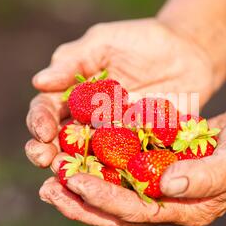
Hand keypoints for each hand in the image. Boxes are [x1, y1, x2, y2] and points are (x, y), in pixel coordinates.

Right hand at [25, 18, 219, 167]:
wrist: (187, 51)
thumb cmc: (141, 40)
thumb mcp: (104, 42)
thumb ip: (73, 60)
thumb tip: (38, 81)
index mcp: (74, 95)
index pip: (47, 111)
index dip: (40, 122)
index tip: (43, 132)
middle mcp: (90, 120)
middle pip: (62, 142)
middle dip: (50, 154)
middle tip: (47, 162)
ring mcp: (115, 137)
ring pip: (91, 159)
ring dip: (78, 171)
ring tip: (71, 178)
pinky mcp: (141, 147)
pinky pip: (128, 163)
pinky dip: (118, 175)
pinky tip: (112, 184)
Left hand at [38, 99, 225, 225]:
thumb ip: (207, 178)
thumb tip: (167, 186)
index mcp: (189, 208)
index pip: (138, 211)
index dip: (105, 199)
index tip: (74, 182)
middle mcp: (172, 201)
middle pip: (118, 210)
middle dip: (82, 201)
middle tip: (49, 188)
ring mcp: (166, 183)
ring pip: (117, 191)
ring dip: (85, 186)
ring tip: (54, 177)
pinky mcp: (163, 163)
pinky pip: (128, 167)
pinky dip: (104, 162)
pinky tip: (82, 152)